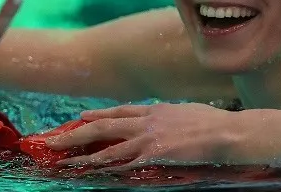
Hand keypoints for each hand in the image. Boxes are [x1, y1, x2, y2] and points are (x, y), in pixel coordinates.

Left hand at [45, 103, 239, 168]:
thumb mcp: (185, 111)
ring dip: (82, 154)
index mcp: (154, 110)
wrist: (225, 132)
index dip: (97, 115)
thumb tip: (163, 118)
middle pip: (103, 126)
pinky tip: (91, 171)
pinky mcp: (153, 155)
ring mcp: (148, 138)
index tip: (80, 118)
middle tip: (55, 140)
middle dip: (77, 134)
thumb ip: (168, 115)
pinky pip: (124, 162)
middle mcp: (146, 121)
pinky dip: (106, 167)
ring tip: (63, 160)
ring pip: (107, 145)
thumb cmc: (212, 122)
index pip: (118, 112)